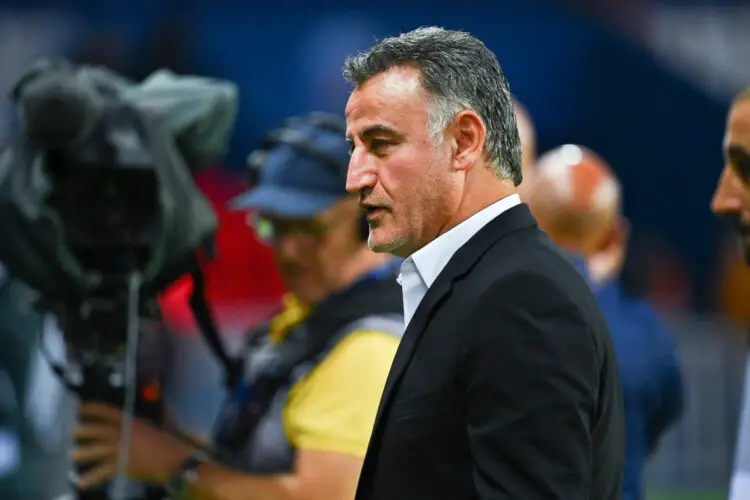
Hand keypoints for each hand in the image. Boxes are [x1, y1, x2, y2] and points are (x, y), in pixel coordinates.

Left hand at [71, 402, 191, 488]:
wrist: (174, 459)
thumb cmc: (167, 441)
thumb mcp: (154, 426)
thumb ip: (142, 422)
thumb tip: (138, 415)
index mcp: (131, 422)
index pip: (108, 412)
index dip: (93, 409)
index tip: (80, 408)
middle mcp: (123, 433)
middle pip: (99, 430)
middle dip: (84, 430)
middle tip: (72, 432)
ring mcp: (121, 450)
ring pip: (97, 450)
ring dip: (84, 453)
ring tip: (73, 455)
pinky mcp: (122, 466)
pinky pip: (103, 472)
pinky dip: (92, 478)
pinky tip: (81, 482)